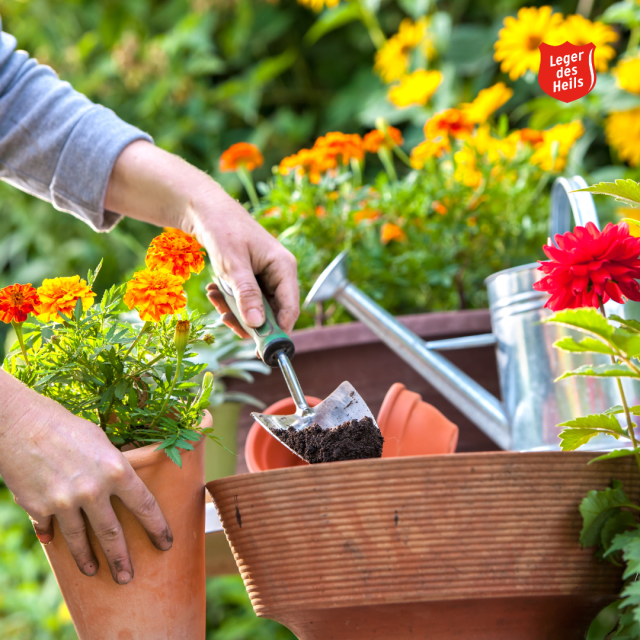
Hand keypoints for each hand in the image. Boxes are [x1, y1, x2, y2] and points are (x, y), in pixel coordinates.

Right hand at [0, 371, 171, 584]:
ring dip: (88, 560)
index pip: (145, 506)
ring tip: (94, 571)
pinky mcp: (39, 508)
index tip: (166, 543)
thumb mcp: (102, 442)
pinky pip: (49, 530)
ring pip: (80, 540)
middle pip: (112, 534)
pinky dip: (52, 538)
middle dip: (122, 559)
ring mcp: (64, 502)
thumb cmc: (67, 427)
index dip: (157, 527)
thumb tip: (123, 486)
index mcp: (116, 470)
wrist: (22, 425)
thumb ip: (114, 468)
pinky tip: (55, 545)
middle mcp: (93, 490)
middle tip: (128, 577)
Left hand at [200, 209, 299, 338]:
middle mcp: (280, 274)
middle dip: (247, 320)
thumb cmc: (223, 230)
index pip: (290, 308)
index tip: (261, 349)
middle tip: (224, 319)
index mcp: (284, 267)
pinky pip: (246, 300)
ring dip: (234, 310)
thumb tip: (257, 324)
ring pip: (256, 309)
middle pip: (273, 313)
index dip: (278, 331)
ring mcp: (267, 278)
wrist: (207, 211)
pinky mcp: (254, 279)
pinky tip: (214, 290)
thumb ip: (247, 294)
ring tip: (213, 295)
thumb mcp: (233, 265)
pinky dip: (230, 301)